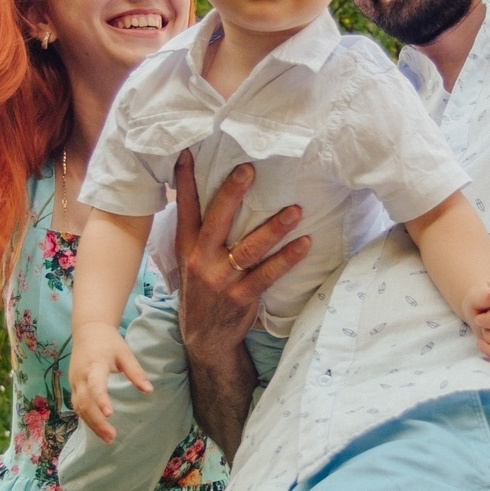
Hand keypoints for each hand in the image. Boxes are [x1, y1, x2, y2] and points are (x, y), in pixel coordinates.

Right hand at [70, 321, 150, 444]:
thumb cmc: (109, 342)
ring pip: (79, 408)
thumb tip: (149, 390)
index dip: (100, 399)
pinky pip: (78, 406)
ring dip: (92, 424)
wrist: (87, 331)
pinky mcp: (74, 387)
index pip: (95, 384)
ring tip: (107, 438)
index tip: (109, 413)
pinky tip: (98, 429)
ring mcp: (74, 382)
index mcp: (94, 365)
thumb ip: (135, 371)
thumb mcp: (124, 353)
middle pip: (85, 402)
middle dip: (97, 421)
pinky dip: (87, 419)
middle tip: (111, 436)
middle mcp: (80, 376)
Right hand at [172, 155, 308, 357]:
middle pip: (217, 220)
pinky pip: (268, 274)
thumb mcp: (189, 260)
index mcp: (187, 247)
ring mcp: (222, 279)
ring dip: (273, 227)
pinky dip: (288, 258)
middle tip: (249, 168)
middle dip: (232, 192)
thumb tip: (214, 192)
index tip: (188, 152)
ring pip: (249, 248)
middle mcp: (201, 260)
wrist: (205, 338)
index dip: (184, 181)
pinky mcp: (242, 296)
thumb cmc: (202, 289)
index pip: (185, 208)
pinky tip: (305, 243)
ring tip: (295, 210)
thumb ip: (198, 231)